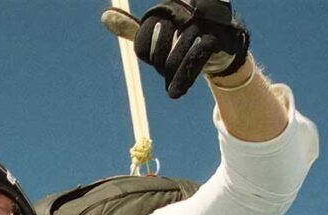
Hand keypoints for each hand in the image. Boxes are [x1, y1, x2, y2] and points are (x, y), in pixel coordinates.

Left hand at [102, 0, 249, 98]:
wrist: (223, 48)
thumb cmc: (186, 40)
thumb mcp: (159, 34)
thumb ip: (134, 29)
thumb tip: (104, 16)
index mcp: (168, 6)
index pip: (148, 28)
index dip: (147, 50)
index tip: (152, 61)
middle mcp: (185, 8)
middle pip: (163, 39)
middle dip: (161, 62)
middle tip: (164, 73)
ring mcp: (202, 22)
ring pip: (179, 51)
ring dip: (173, 74)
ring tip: (171, 92)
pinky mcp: (216, 37)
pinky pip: (196, 58)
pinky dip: (184, 78)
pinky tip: (175, 92)